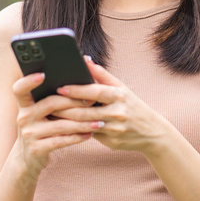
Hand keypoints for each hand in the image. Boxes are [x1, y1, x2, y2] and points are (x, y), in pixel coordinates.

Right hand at [11, 72, 103, 181]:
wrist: (28, 157)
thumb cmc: (40, 129)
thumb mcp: (38, 114)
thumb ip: (49, 99)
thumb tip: (77, 82)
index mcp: (24, 104)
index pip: (20, 89)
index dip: (28, 81)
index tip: (42, 75)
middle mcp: (24, 117)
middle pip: (51, 104)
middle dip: (74, 101)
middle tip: (93, 100)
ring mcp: (29, 134)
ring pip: (61, 125)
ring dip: (82, 123)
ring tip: (98, 121)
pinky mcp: (37, 149)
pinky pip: (61, 141)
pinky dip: (77, 137)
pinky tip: (89, 134)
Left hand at [53, 56, 167, 153]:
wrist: (152, 132)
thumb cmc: (132, 105)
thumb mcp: (121, 88)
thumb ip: (101, 74)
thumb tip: (84, 59)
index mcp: (119, 96)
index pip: (94, 92)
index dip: (76, 90)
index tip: (60, 88)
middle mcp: (117, 112)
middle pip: (85, 111)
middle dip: (64, 108)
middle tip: (47, 104)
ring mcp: (115, 129)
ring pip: (85, 125)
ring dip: (66, 121)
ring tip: (51, 114)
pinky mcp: (112, 142)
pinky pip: (90, 135)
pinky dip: (75, 131)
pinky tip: (62, 128)